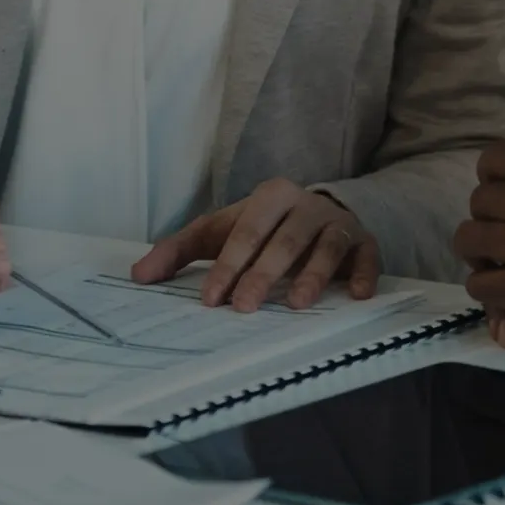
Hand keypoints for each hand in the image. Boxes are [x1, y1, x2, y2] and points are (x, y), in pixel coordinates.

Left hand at [131, 179, 380, 309]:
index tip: (210, 299)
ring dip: (313, 275)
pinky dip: (364, 275)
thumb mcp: (220, 231)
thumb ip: (178, 250)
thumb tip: (137, 275)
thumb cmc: (262, 229)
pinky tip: (357, 295)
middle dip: (262, 274)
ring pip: (326, 247)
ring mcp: (338, 224)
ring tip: (295, 304)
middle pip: (283, 240)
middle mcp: (306, 206)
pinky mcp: (364, 242)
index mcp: (270, 196)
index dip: (227, 266)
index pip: (245, 232)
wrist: (321, 216)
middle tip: (243, 307)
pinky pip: (367, 257)